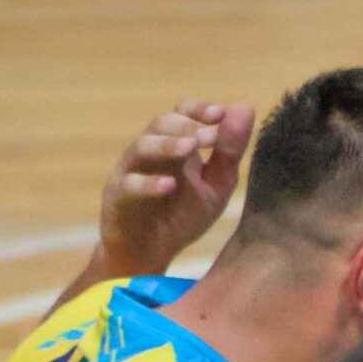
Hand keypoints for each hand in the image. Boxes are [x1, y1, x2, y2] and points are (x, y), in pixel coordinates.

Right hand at [95, 100, 254, 279]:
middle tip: (210, 136)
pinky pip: (129, 185)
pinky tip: (169, 185)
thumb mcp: (216, 185)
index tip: (221, 113)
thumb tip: (245, 106)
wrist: (149, 255)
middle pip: (161, 123)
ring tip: (191, 148)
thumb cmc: (182, 216)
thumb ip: (229, 152)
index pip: (183, 113)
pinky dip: (148, 183)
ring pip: (142, 147)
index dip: (199, 109)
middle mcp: (150, 152)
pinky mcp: (117, 198)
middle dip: (187, 126)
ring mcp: (131, 172)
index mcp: (175, 145)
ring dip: (167, 144)